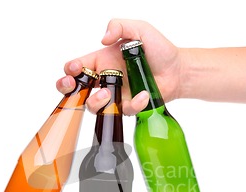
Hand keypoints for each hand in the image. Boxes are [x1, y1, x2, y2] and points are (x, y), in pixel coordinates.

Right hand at [56, 19, 180, 114]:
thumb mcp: (140, 29)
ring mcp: (116, 95)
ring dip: (95, 102)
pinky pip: (123, 111)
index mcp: (102, 60)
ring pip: (93, 106)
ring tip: (107, 94)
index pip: (76, 67)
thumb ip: (119, 26)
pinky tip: (143, 95)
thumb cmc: (159, 50)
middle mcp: (105, 79)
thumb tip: (103, 39)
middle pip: (76, 90)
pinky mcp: (128, 106)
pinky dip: (133, 104)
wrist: (177, 70)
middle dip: (68, 90)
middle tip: (74, 88)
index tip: (76, 69)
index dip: (70, 70)